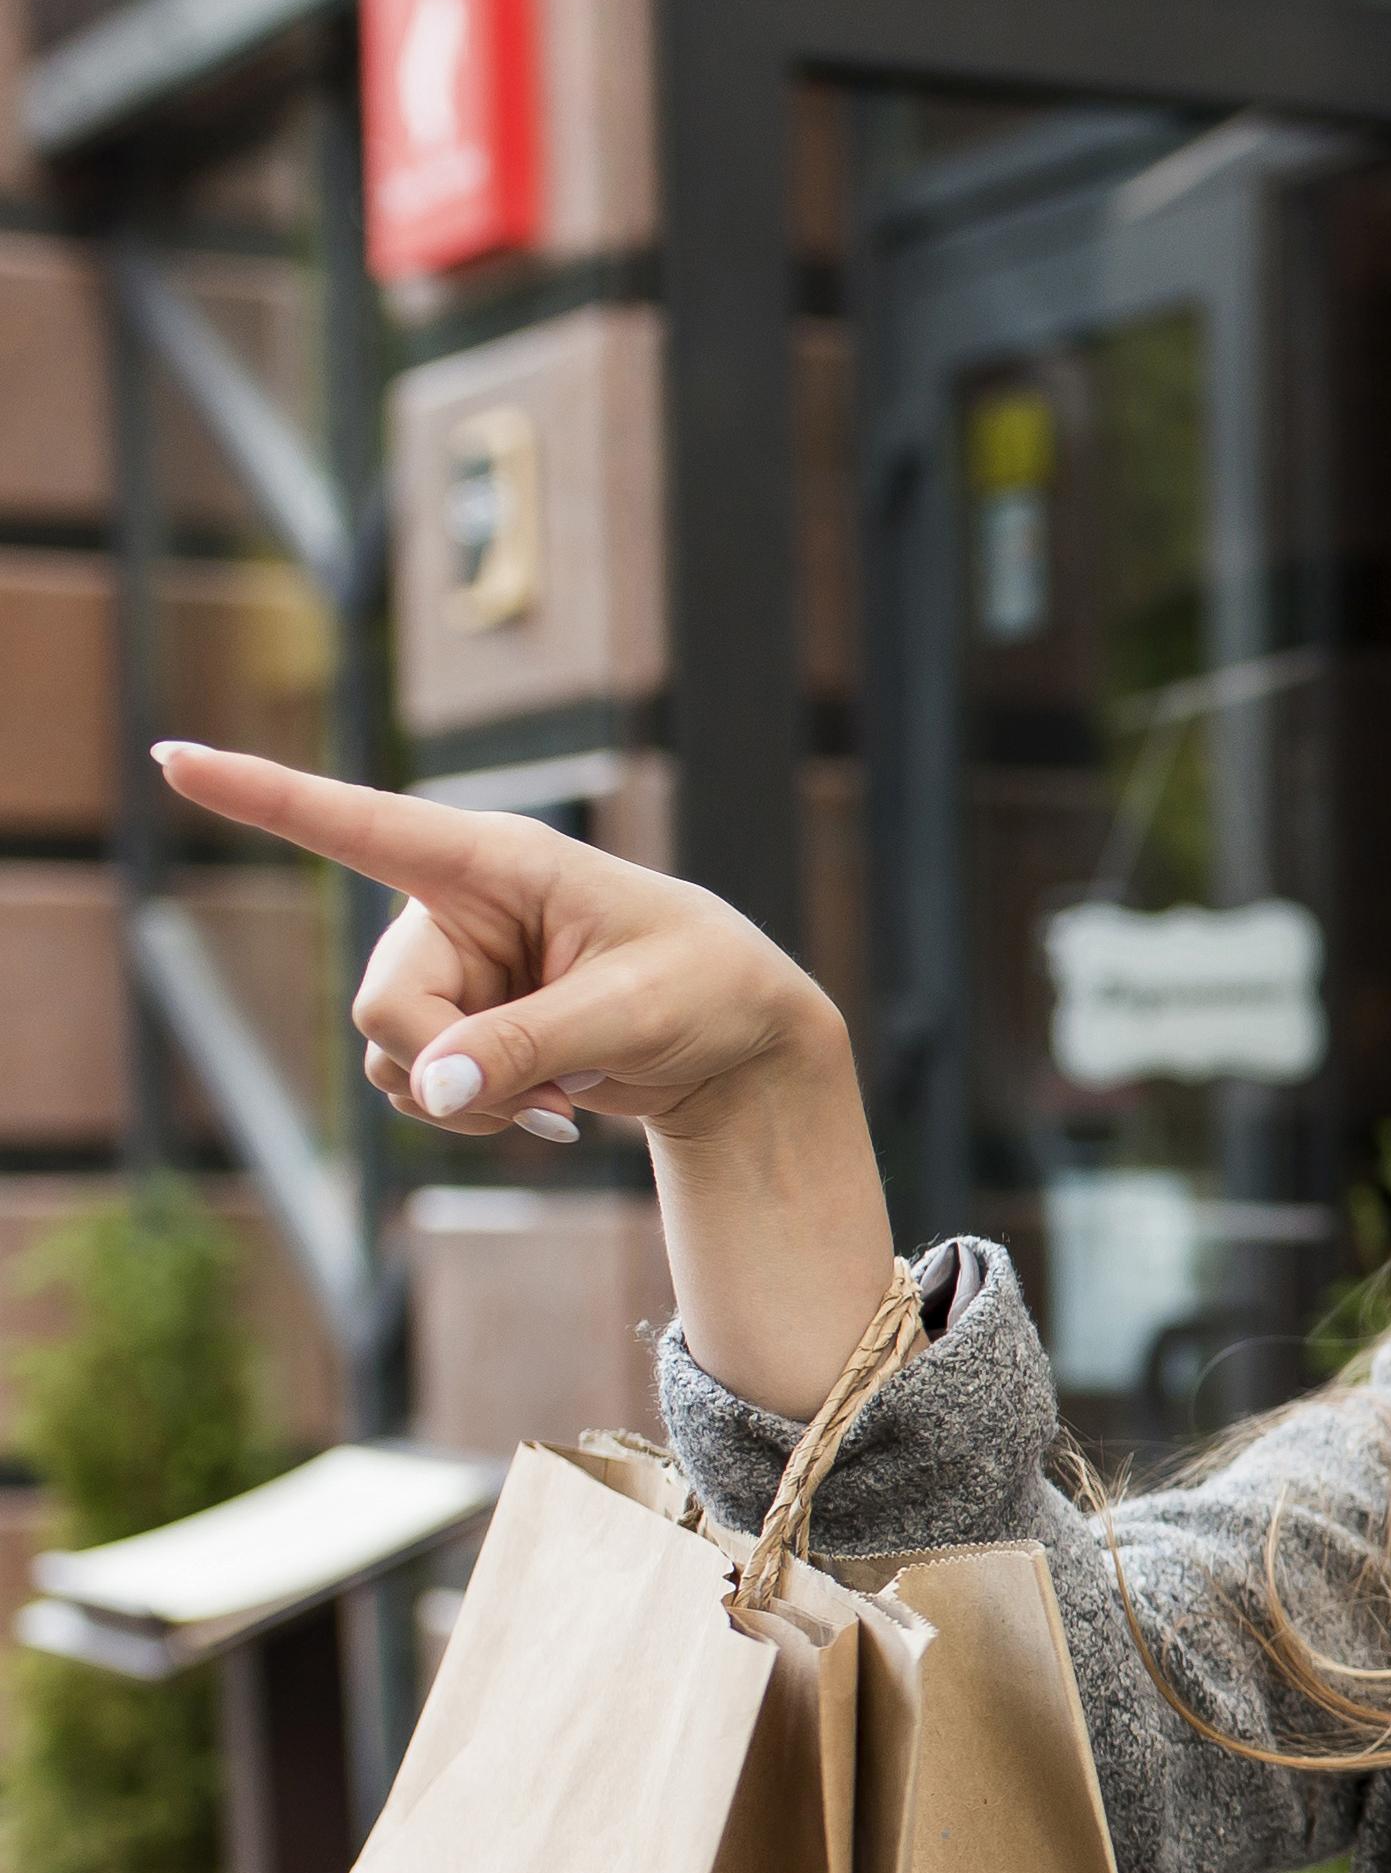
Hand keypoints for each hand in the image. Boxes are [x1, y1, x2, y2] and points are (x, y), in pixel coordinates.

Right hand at [156, 740, 895, 1415]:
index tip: (172, 758)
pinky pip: (412, 1086)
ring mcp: (447, 969)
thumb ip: (530, 1043)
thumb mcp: (635, 1015)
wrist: (737, 1044)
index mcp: (498, 861)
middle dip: (456, 1063)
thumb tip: (427, 1084)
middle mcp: (453, 907)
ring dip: (466, 1100)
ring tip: (564, 1091)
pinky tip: (548, 1109)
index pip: (361, 823)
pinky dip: (470, 1113)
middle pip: (386, 1005)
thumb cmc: (707, 992)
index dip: (262, 795)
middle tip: (556, 1083)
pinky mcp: (452, 1023)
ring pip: (392, 1056)